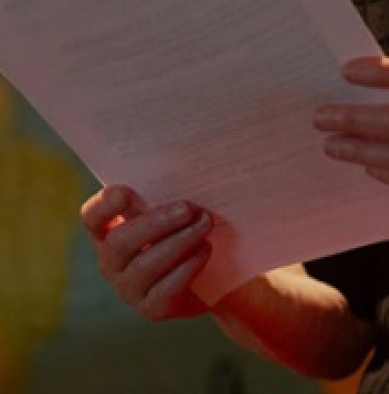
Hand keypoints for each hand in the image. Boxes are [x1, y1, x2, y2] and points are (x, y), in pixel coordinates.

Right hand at [80, 184, 212, 319]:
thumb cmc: (181, 229)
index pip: (93, 217)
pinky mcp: (152, 308)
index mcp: (107, 231)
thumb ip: (162, 192)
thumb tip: (182, 170)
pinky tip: (205, 248)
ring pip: (146, 265)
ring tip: (206, 223)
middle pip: (120, 242)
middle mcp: (111, 262)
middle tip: (189, 208)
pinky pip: (167, 288)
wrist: (206, 276)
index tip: (125, 192)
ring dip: (179, 240)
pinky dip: (189, 265)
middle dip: (157, 222)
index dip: (104, 205)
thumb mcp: (167, 210)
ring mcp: (128, 288)